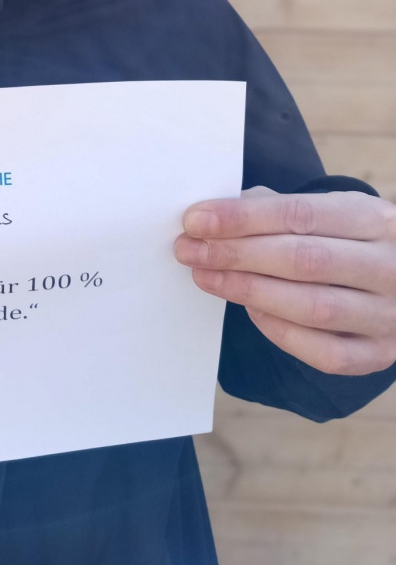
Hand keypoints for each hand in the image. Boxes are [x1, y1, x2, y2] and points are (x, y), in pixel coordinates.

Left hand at [174, 187, 395, 375]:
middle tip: (188, 249)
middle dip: (235, 254)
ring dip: (247, 291)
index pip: (299, 214)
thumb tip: (210, 219)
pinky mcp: (380, 354)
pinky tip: (249, 309)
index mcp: (375, 219)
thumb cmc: (343, 237)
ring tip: (204, 276)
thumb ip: (273, 210)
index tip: (195, 220)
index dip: (242, 218)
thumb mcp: (325, 210)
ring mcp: (389, 315)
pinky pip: (325, 353)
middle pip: (303, 261)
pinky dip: (279, 331)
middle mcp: (391, 267)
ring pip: (312, 308)